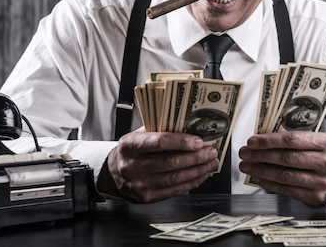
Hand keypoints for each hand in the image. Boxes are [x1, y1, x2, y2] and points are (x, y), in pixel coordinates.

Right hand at [96, 130, 218, 202]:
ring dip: (198, 170)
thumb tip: (190, 126)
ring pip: (175, 178)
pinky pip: (174, 190)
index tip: (199, 141)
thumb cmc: (132, 150)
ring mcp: (138, 184)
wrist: (114, 173)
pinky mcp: (146, 197)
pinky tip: (201, 174)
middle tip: (211, 152)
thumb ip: (159, 130)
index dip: (181, 142)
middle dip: (196, 157)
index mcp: (129, 145)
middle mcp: (131, 166)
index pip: (159, 142)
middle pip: (170, 162)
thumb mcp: (139, 135)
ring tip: (210, 163)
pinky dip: (191, 182)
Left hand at [238, 131, 325, 206]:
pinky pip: (286, 190)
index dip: (269, 140)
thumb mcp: (313, 142)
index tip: (252, 141)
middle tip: (245, 153)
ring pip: (284, 175)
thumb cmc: (319, 156)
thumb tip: (260, 140)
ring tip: (246, 166)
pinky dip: (269, 184)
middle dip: (261, 155)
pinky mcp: (315, 197)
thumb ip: (292, 140)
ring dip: (261, 170)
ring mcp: (322, 181)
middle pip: (287, 158)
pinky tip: (258, 178)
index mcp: (325, 142)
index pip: (292, 139)